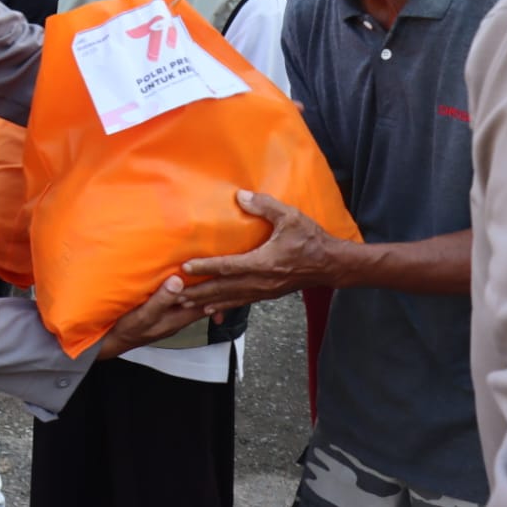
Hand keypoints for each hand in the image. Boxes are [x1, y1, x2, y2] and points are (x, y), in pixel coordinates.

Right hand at [93, 276, 210, 358]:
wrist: (112, 341)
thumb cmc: (126, 330)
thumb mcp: (143, 315)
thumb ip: (161, 300)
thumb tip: (178, 282)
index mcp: (177, 319)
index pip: (205, 306)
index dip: (214, 291)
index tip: (220, 275)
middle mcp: (177, 319)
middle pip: (202, 304)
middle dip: (211, 289)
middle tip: (218, 271)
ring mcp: (169, 317)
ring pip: (192, 302)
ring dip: (198, 289)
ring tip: (205, 273)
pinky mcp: (161, 313)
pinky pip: (179, 301)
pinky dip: (185, 291)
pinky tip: (181, 282)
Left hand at [176, 191, 345, 313]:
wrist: (331, 264)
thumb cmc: (311, 239)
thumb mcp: (290, 217)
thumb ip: (265, 206)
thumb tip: (240, 196)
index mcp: (265, 262)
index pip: (230, 266)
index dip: (207, 267)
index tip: (186, 267)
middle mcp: (262, 281)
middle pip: (224, 289)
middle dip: (199, 292)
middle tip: (175, 295)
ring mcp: (264, 291)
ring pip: (230, 299)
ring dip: (207, 302)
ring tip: (184, 305)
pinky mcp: (267, 294)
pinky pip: (241, 302)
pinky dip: (223, 306)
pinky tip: (210, 310)